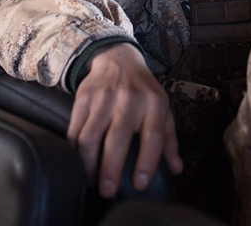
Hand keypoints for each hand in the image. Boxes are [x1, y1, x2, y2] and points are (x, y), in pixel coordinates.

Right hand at [67, 43, 181, 197]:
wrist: (118, 59)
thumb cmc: (143, 91)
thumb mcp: (162, 109)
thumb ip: (168, 139)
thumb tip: (176, 169)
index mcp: (154, 103)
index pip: (153, 135)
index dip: (147, 162)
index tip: (140, 184)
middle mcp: (129, 99)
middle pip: (117, 138)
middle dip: (111, 168)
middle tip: (107, 191)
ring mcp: (103, 97)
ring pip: (90, 136)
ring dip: (88, 163)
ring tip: (92, 179)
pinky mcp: (83, 97)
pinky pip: (75, 129)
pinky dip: (75, 150)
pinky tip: (80, 162)